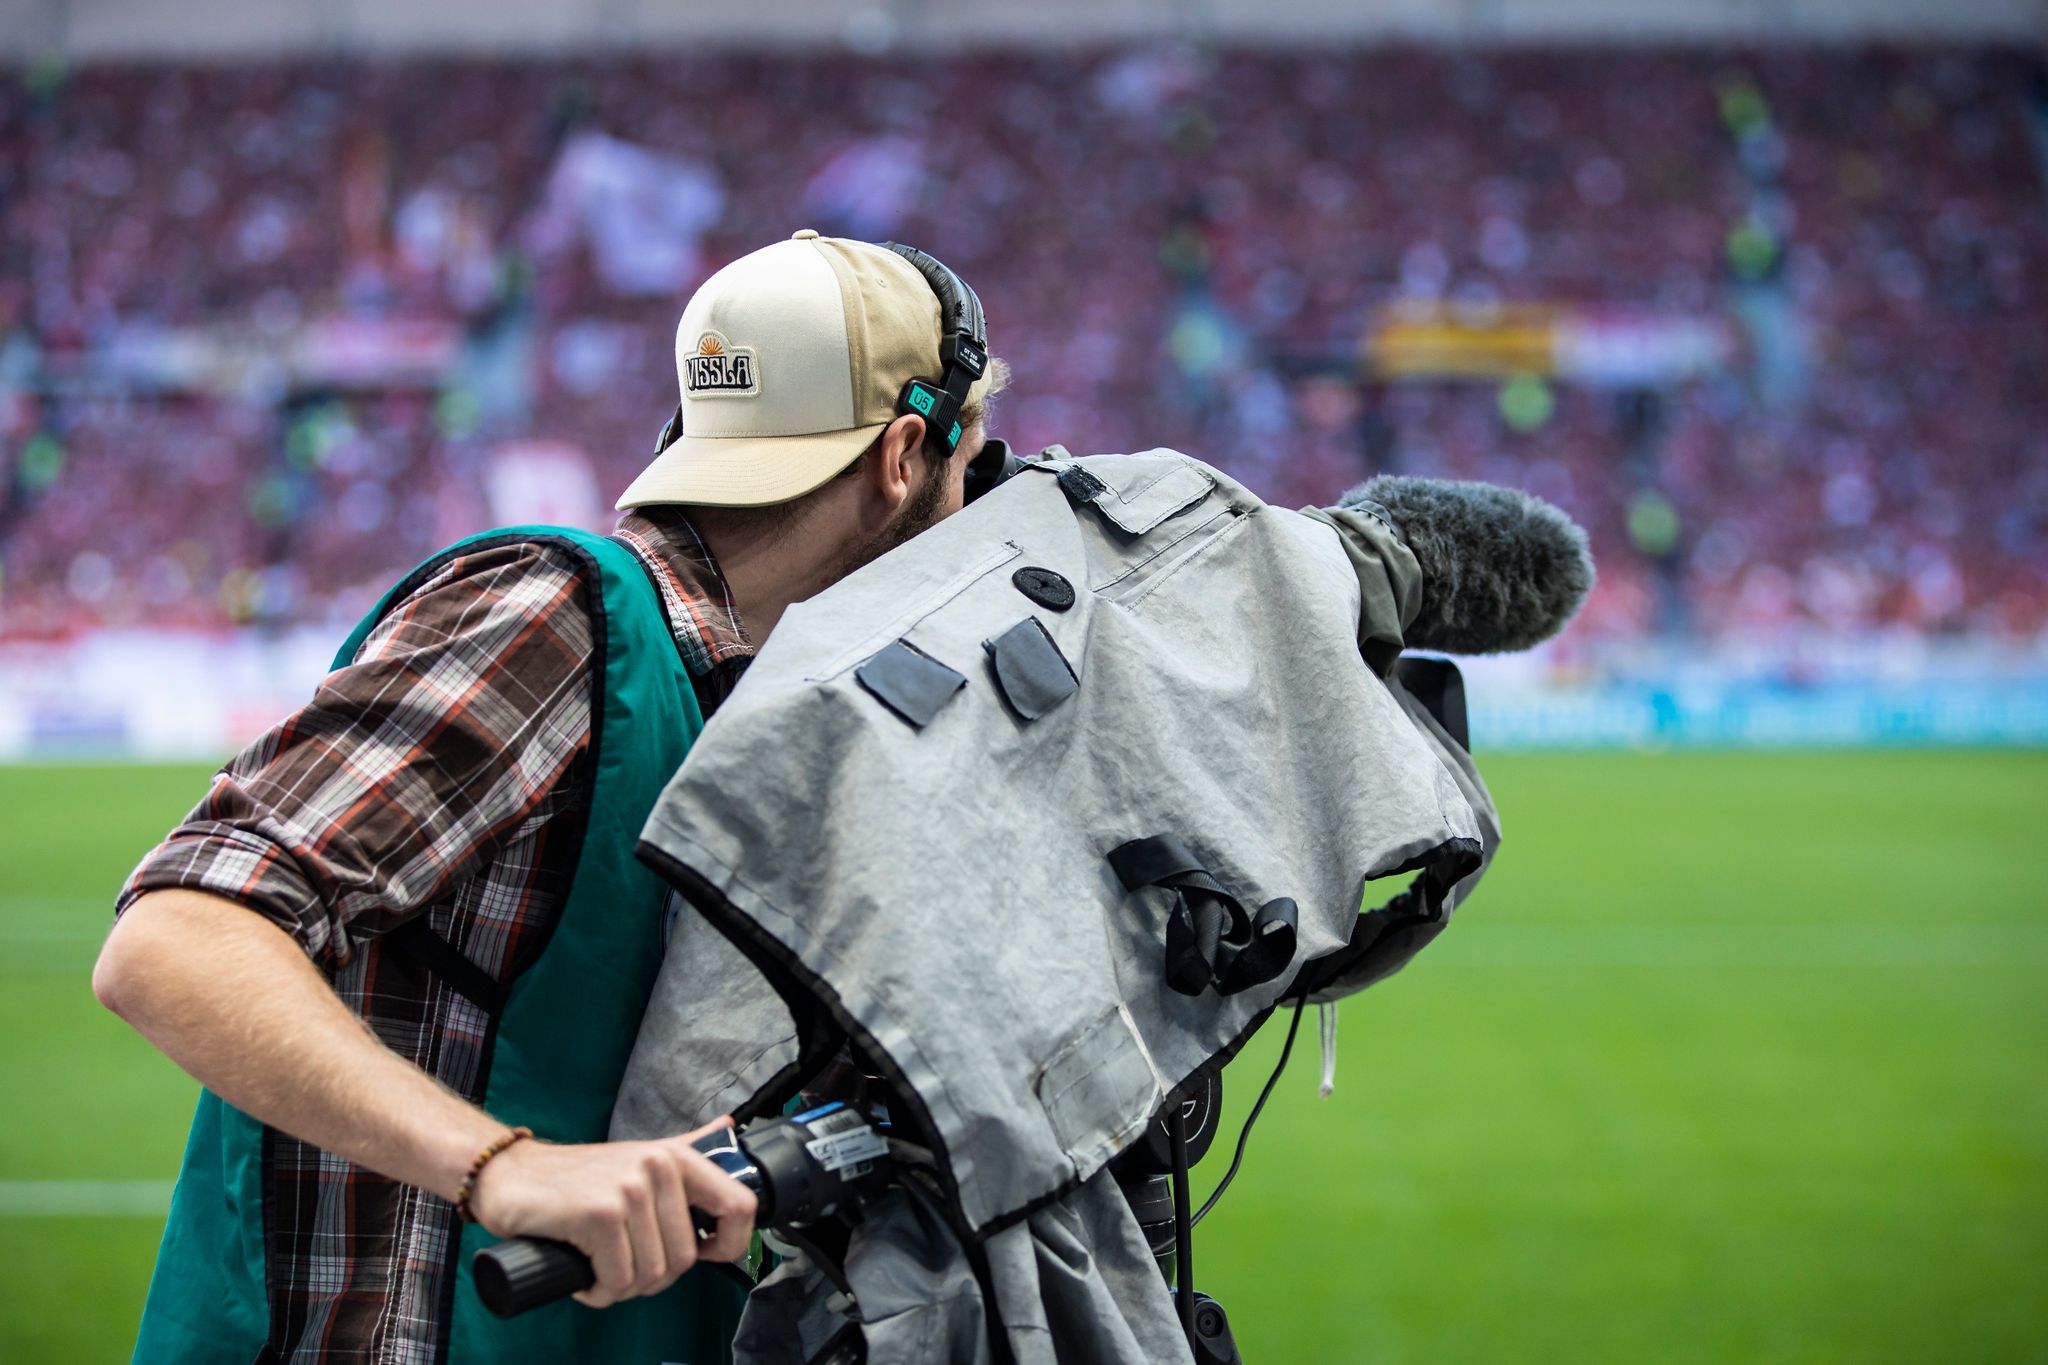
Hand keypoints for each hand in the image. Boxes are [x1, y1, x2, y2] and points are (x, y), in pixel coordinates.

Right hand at [468, 1117, 757, 1308]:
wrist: (511, 1176)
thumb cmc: (578, 1177)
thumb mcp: (641, 1155)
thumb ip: (686, 1145)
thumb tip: (727, 1128)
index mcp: (678, 1156)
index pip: (740, 1205)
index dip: (730, 1244)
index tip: (705, 1255)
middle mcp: (659, 1167)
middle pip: (685, 1258)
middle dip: (653, 1277)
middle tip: (622, 1265)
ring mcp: (630, 1190)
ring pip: (652, 1274)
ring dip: (623, 1287)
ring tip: (600, 1268)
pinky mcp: (600, 1215)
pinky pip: (618, 1280)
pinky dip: (600, 1291)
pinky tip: (584, 1276)